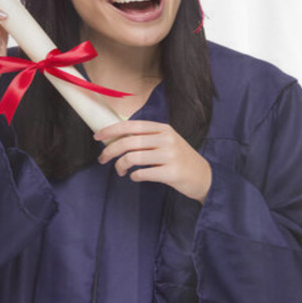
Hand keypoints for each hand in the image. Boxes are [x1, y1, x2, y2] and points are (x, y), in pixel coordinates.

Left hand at [95, 120, 211, 203]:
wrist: (204, 176)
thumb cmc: (180, 159)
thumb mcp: (167, 141)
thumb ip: (147, 138)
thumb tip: (116, 139)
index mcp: (163, 129)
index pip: (131, 126)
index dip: (111, 130)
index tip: (97, 136)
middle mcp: (166, 139)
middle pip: (128, 142)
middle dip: (110, 151)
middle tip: (102, 159)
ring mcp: (170, 156)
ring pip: (132, 158)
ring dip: (120, 166)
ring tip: (121, 171)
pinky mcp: (171, 173)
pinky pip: (142, 174)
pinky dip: (134, 176)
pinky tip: (135, 177)